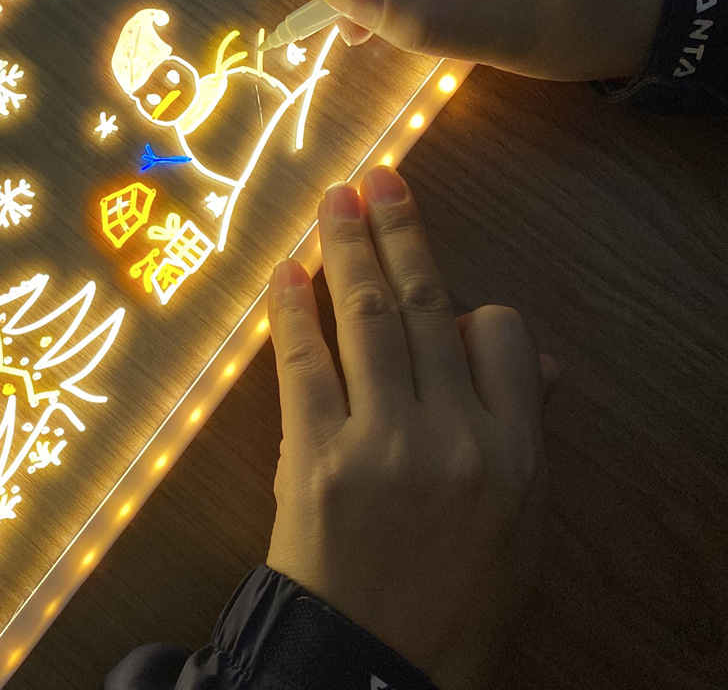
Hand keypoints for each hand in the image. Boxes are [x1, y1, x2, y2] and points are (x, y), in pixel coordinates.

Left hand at [266, 167, 553, 689]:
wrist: (375, 665)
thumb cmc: (452, 594)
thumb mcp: (517, 523)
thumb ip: (522, 429)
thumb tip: (532, 353)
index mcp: (515, 451)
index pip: (499, 333)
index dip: (468, 300)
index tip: (435, 274)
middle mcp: (456, 436)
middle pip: (427, 307)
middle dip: (399, 232)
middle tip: (378, 176)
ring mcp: (384, 443)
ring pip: (367, 318)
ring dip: (346, 248)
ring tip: (335, 198)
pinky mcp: (317, 458)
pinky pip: (303, 365)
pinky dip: (291, 312)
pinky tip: (286, 271)